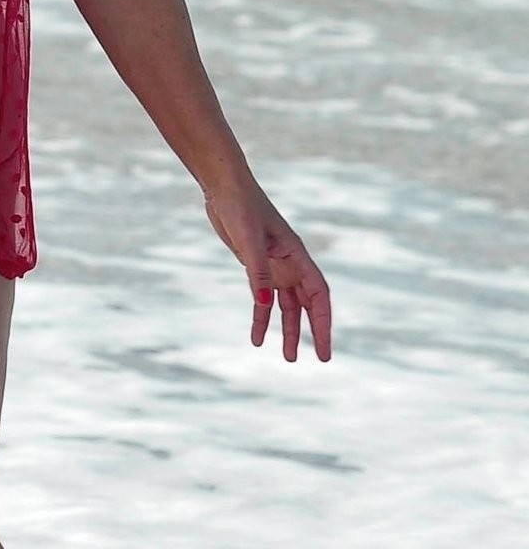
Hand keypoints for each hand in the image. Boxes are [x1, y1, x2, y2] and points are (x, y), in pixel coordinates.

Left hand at [202, 176, 331, 361]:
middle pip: (307, 305)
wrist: (224, 189)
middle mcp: (291, 263)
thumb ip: (257, 271)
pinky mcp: (257, 266)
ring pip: (287, 306)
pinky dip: (261, 318)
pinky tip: (256, 338)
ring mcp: (275, 266)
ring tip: (288, 357)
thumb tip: (264, 303)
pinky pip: (263, 298)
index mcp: (298, 255)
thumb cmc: (241, 207)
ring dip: (287, 330)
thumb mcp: (248, 240)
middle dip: (312, 332)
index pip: (318, 295)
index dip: (323, 323)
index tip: (324, 349)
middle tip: (317, 359)